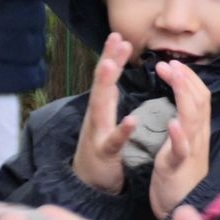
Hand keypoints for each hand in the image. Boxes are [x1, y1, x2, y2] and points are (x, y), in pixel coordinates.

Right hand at [72, 33, 136, 195]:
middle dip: (107, 61)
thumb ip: (107, 95)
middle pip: (100, 85)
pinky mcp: (104, 152)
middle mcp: (95, 116)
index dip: (110, 57)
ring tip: (111, 65)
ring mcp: (97, 133)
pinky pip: (113, 140)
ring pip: (100, 106)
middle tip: (115, 40)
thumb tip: (110, 69)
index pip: (106, 79)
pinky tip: (132, 120)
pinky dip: (121, 130)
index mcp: (100, 109)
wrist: (87, 182)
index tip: (118, 36)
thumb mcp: (102, 117)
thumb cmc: (98, 149)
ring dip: (105, 85)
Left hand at [149, 60, 211, 219]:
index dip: (188, 79)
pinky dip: (179, 136)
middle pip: (199, 102)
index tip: (172, 63)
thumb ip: (185, 127)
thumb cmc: (177, 177)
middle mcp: (197, 138)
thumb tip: (183, 106)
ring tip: (172, 77)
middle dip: (185, 79)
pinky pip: (181, 150)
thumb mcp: (182, 147)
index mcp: (195, 132)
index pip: (199, 98)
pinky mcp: (177, 168)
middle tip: (168, 62)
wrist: (179, 208)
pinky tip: (173, 123)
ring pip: (193, 119)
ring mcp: (190, 152)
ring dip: (182, 96)